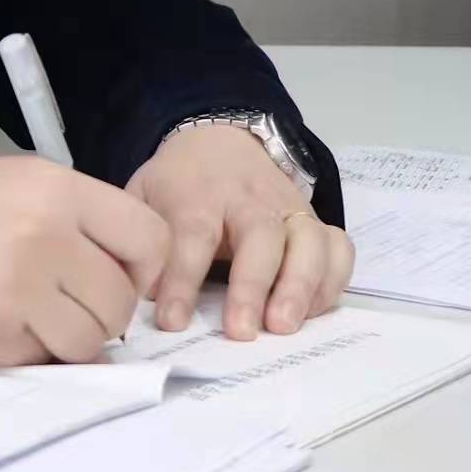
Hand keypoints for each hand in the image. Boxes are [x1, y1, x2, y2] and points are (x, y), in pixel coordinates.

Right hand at [0, 157, 170, 369]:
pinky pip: (42, 362)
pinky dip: (25, 355)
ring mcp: (17, 290)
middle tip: (62, 306)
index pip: (149, 236)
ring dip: (69, 341)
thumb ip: (69, 218)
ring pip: (91, 340)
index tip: (120, 279)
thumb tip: (126, 272)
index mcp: (52, 188)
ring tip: (27, 320)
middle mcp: (43, 234)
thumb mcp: (5, 185)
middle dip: (102, 313)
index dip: (144, 268)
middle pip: (121, 298)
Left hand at [128, 124, 353, 340]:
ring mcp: (288, 207)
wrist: (219, 140)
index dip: (182, 280)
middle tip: (241, 331)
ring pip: (308, 241)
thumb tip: (132, 297)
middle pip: (260, 235)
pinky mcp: (314, 220)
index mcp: (198, 193)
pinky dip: (333, 280)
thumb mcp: (144, 198)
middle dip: (253, 285)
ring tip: (283, 326)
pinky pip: (337, 247)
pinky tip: (312, 311)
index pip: (192, 235)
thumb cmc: (178, 185)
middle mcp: (249, 198)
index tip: (173, 321)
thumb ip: (143, 242)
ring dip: (300, 286)